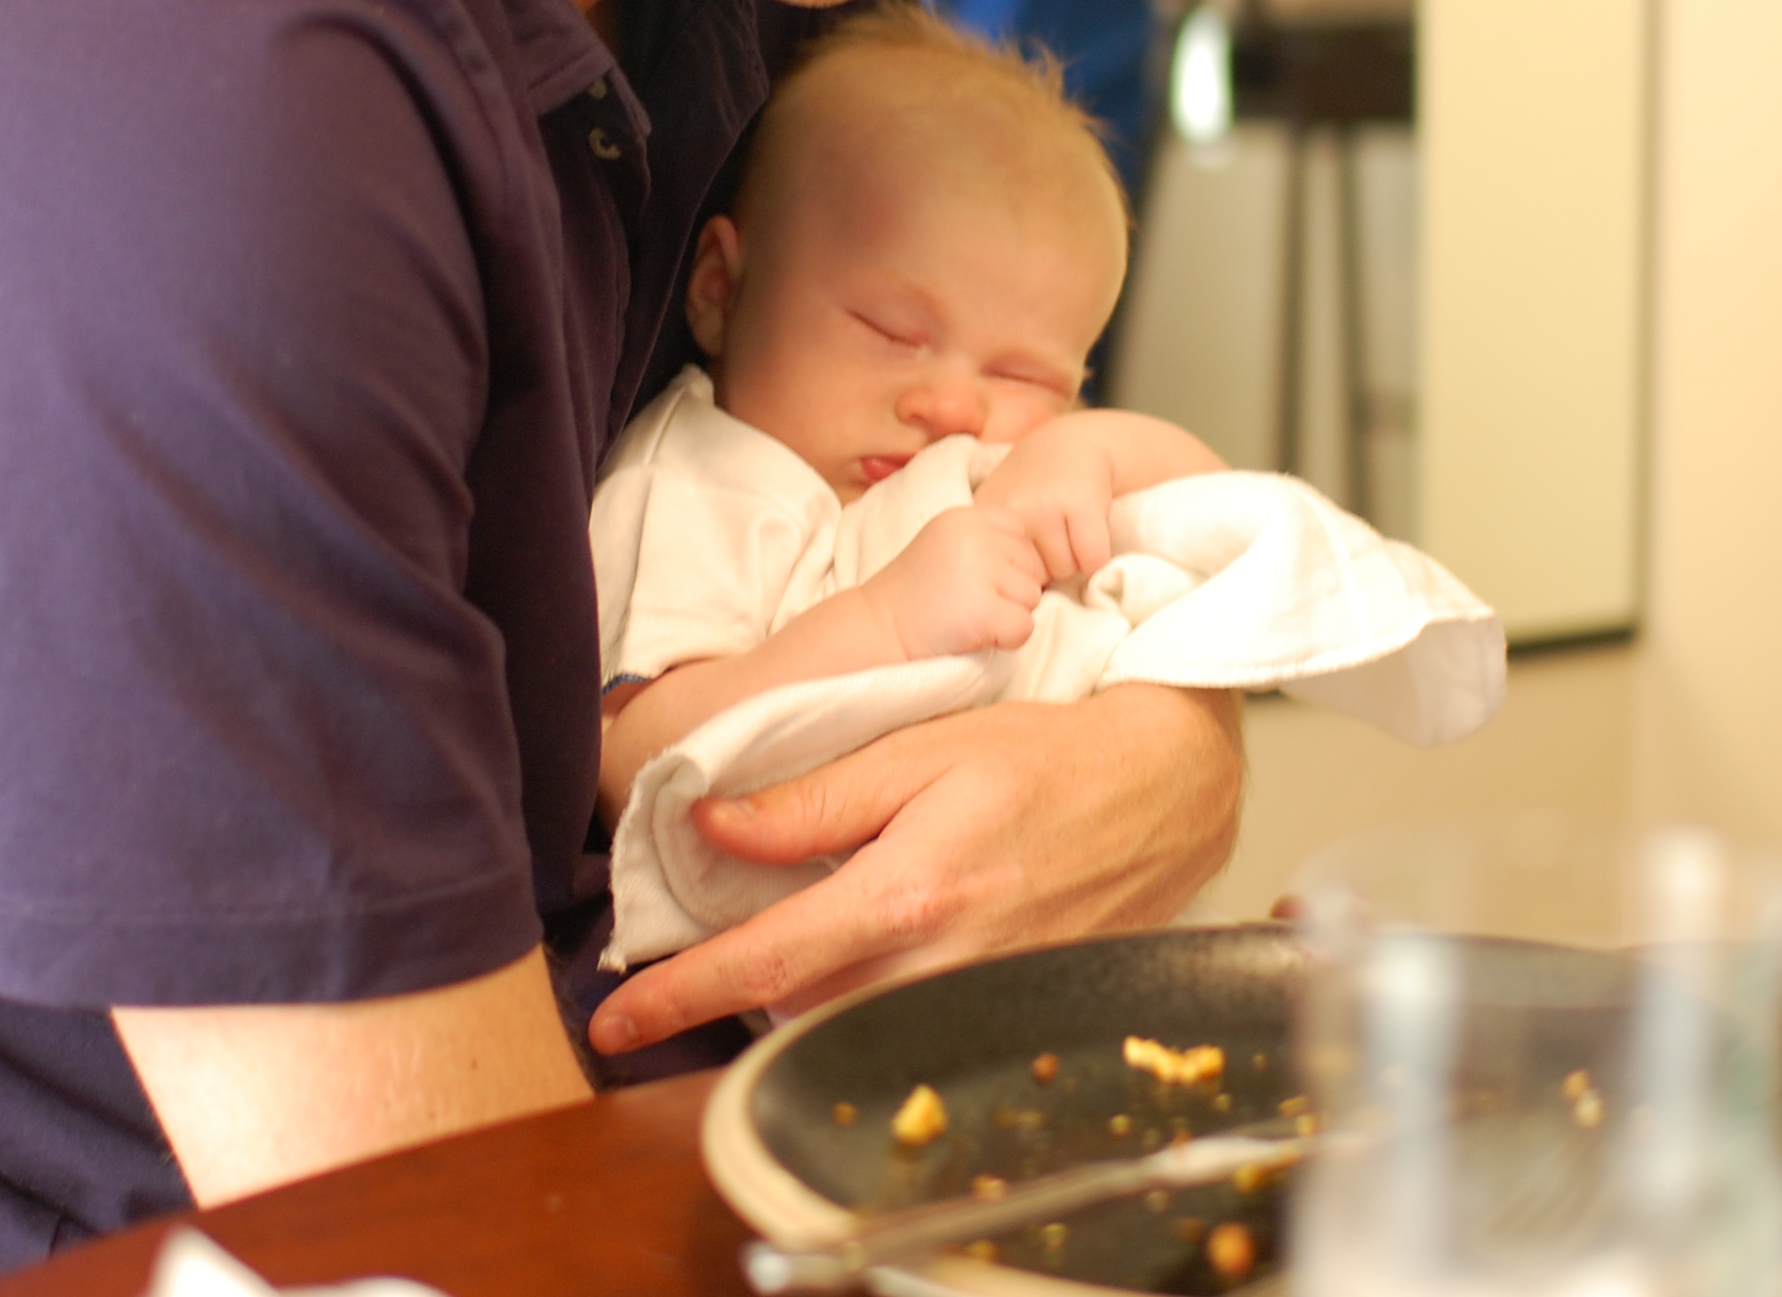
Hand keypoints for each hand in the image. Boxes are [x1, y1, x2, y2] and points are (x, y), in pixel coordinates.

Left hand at [586, 686, 1244, 1052]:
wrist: (1167, 792)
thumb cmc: (1046, 756)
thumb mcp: (919, 753)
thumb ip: (814, 801)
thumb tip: (711, 825)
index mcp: (906, 896)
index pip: (763, 964)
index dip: (677, 998)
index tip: (614, 1023)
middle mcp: (940, 966)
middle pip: (793, 1011)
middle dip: (743, 987)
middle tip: (719, 944)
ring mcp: (978, 1002)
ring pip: (847, 1027)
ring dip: (806, 993)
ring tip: (811, 932)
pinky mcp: (1006, 1015)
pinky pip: (906, 1029)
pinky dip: (870, 1000)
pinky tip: (881, 948)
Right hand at [864, 505, 1045, 658]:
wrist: (875, 630)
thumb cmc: (916, 594)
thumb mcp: (948, 546)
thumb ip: (988, 542)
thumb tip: (1044, 560)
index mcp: (966, 517)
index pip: (1023, 536)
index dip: (1007, 566)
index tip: (974, 582)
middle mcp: (974, 536)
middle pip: (1033, 567)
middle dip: (1010, 592)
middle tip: (968, 602)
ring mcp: (979, 571)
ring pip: (1033, 598)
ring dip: (1007, 615)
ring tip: (966, 616)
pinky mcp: (983, 610)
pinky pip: (1024, 628)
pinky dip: (1006, 640)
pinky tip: (973, 634)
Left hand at [973, 418, 1119, 583]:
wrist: (1069, 445)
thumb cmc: (1033, 492)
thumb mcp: (1000, 517)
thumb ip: (993, 559)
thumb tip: (1007, 612)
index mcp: (984, 521)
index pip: (1002, 583)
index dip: (1021, 576)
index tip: (1025, 555)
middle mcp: (1010, 513)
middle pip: (1036, 580)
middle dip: (1048, 566)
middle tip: (1052, 533)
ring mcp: (1043, 507)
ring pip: (1066, 572)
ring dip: (1074, 560)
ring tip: (1068, 528)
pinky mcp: (1078, 504)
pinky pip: (1093, 560)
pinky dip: (1098, 558)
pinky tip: (1091, 531)